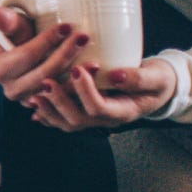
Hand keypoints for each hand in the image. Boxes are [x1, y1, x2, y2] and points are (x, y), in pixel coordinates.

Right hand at [0, 5, 88, 100]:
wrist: (27, 53)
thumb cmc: (20, 35)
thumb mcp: (13, 25)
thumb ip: (4, 19)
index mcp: (0, 71)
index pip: (27, 55)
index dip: (47, 41)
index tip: (67, 26)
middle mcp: (12, 90)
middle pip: (43, 74)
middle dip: (65, 55)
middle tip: (84, 37)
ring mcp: (29, 102)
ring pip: (56, 91)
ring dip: (77, 78)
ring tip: (94, 61)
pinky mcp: (47, 108)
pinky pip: (65, 101)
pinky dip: (81, 91)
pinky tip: (95, 78)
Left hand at [27, 58, 178, 131]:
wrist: (157, 87)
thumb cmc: (158, 80)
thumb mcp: (156, 77)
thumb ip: (138, 78)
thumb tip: (114, 75)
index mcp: (124, 112)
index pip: (100, 108)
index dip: (86, 91)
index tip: (77, 68)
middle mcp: (106, 120)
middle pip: (78, 119)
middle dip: (59, 102)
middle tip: (46, 81)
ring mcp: (95, 119)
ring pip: (67, 123)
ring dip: (49, 110)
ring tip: (34, 94)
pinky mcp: (86, 112)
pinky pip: (64, 119)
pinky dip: (48, 113)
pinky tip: (33, 104)